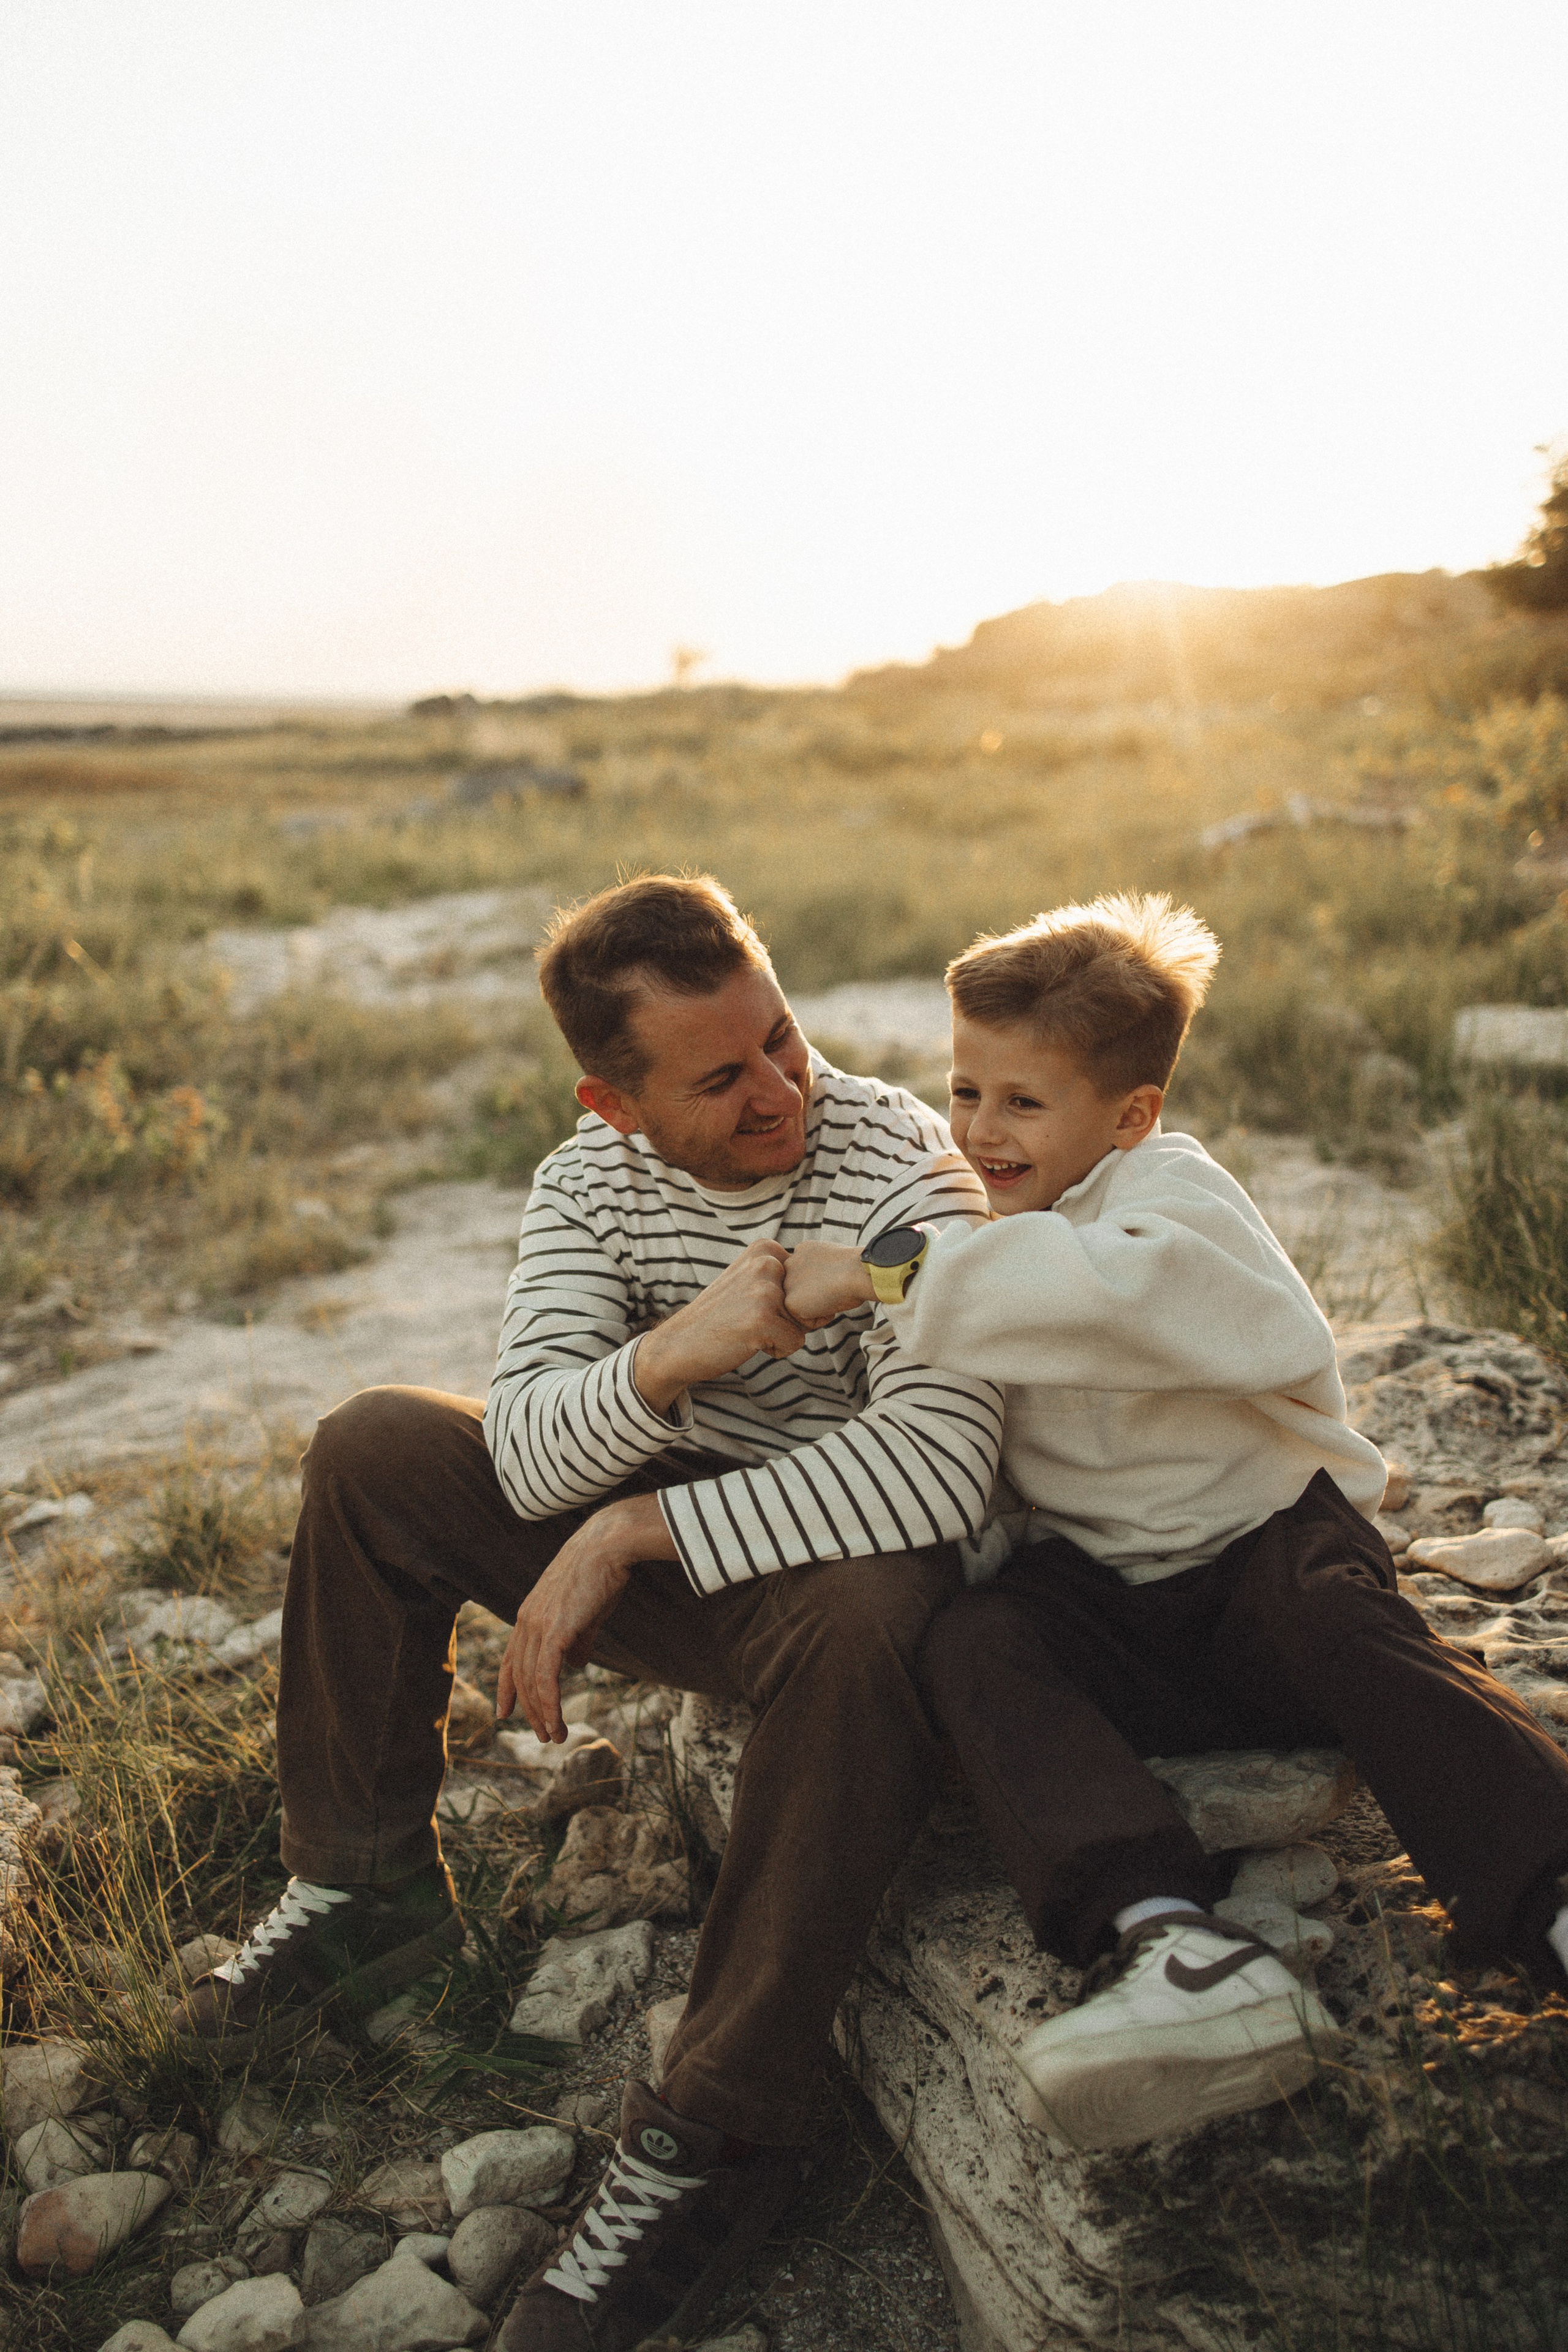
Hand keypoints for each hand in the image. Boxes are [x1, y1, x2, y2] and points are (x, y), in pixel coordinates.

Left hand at [497, 1493, 676, 1741]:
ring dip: (542, 1714)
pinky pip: (546, 1679)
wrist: (609, 1545)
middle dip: (529, 1710)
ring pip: (532, 1683)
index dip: (508, 1687)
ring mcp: (538, 1626)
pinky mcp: (554, 1632)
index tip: (505, 1712)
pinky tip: (556, 1722)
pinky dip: (549, 1705)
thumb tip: (576, 1663)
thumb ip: (578, 1638)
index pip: (512, 1658)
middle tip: (545, 1735)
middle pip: (521, 1677)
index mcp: (529, 1614)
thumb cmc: (601, 1573)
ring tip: (556, 1735)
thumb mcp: (585, 1611)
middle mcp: (526, 1621)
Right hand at [634, 1239, 805, 1411]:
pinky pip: (795, 1343)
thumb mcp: (750, 1280)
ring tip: (747, 1329)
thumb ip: (783, 1276)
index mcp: (765, 1249)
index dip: (786, 1303)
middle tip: (749, 1319)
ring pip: (804, 1325)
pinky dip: (776, 1350)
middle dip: (787, 1319)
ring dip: (780, 1334)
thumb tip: (830, 1294)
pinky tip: (747, 1342)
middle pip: (808, 1304)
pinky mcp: (763, 1319)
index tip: (753, 1303)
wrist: (680, 1343)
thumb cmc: (721, 1316)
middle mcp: (766, 1263)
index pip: (807, 1284)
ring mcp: (765, 1290)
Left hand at [783, 1241, 873, 1329]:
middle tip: (836, 1288)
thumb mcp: (835, 1261)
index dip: (826, 1283)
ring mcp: (787, 1283)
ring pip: (805, 1306)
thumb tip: (824, 1286)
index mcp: (802, 1250)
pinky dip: (823, 1318)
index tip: (838, 1278)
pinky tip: (832, 1304)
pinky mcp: (790, 1301)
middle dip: (819, 1296)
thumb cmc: (857, 1268)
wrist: (857, 1272)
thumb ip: (822, 1270)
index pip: (808, 1277)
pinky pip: (806, 1321)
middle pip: (803, 1292)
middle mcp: (790, 1264)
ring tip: (834, 1294)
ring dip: (821, 1307)